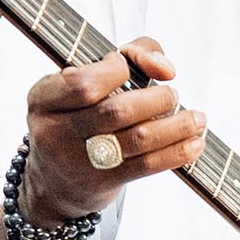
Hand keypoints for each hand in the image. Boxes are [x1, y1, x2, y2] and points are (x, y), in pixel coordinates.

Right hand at [20, 37, 205, 220]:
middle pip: (116, 111)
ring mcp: (76, 161)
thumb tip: (165, 68)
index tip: (136, 67)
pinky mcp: (101, 183)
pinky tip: (194, 143)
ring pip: (137, 139)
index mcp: (43, 98)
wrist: (53, 183)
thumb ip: (129, 55)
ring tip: (196, 119)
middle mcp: (54, 131)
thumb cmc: (77, 118)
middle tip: (172, 96)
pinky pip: (146, 165)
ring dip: (176, 126)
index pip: (84, 81)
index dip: (119, 69)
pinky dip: (176, 152)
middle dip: (156, 99)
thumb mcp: (82, 82)